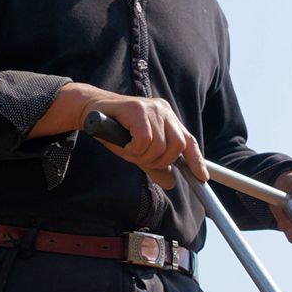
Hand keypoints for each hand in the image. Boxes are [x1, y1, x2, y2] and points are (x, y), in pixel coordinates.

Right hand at [87, 91, 204, 190]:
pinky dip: (133, 149)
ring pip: (160, 146)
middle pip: (177, 146)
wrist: (90, 112)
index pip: (188, 140)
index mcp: (168, 118)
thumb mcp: (139, 152)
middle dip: (160, 161)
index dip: (196, 160)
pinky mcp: (138, 109)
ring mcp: (152, 108)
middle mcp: (164, 110)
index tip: (202, 177)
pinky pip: (144, 141)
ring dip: (143, 156)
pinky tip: (124, 144)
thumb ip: (155, 165)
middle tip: (141, 159)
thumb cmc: (115, 131)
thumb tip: (171, 183)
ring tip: (129, 149)